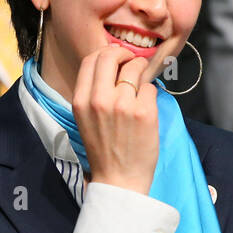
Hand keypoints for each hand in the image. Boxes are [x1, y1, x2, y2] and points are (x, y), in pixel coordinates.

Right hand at [73, 44, 157, 194]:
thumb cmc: (104, 150)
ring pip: (135, 69)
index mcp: (81, 100)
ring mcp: (123, 105)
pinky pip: (150, 87)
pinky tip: (147, 105)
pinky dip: (150, 92)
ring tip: (142, 85)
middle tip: (133, 62)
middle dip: (125, 53)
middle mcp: (99, 99)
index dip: (106, 52)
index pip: (91, 59)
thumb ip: (94, 92)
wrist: (119, 180)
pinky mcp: (145, 113)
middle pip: (111, 55)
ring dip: (141, 72)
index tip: (117, 58)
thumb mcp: (86, 119)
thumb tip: (113, 65)